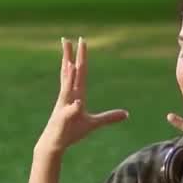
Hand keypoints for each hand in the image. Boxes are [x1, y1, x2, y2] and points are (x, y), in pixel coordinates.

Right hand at [37, 37, 128, 154]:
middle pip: (71, 73)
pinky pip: (69, 111)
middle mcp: (68, 97)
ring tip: (71, 61)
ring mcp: (64, 106)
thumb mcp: (94, 124)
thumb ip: (109, 118)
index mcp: (76, 95)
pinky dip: (73, 106)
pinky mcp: (63, 119)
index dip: (81, 57)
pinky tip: (78, 102)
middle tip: (71, 39)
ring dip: (69, 75)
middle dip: (72, 56)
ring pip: (67, 88)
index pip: (79, 72)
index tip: (82, 42)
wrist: (55, 144)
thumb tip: (126, 114)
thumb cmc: (70, 132)